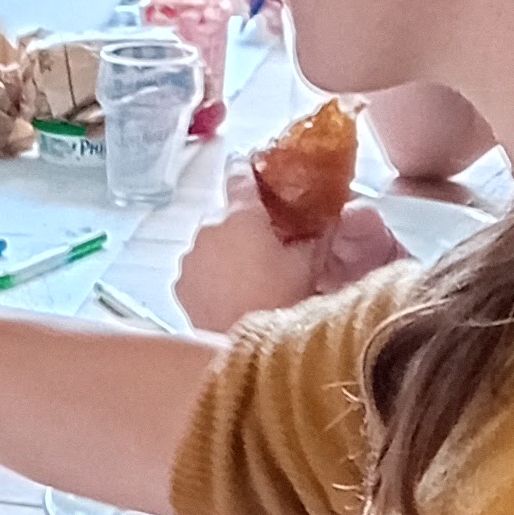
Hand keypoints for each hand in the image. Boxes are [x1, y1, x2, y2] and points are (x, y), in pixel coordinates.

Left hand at [172, 158, 403, 329]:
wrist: (240, 349)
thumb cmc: (279, 300)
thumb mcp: (309, 265)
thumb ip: (319, 235)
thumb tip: (333, 218)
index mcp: (240, 216)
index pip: (240, 175)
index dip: (250, 168)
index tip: (257, 165)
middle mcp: (208, 229)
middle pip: (227, 214)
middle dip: (245, 223)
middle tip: (268, 240)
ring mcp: (190, 258)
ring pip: (211, 243)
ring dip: (227, 250)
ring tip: (251, 274)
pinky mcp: (180, 286)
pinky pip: (199, 269)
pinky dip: (213, 274)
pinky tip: (232, 292)